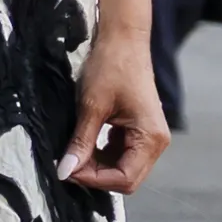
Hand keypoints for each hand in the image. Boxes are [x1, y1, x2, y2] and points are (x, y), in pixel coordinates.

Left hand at [60, 34, 169, 193]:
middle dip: (95, 175)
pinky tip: (83, 145)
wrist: (122, 41)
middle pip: (126, 178)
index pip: (125, 178)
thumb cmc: (111, 68)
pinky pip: (120, 154)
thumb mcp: (91, 107)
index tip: (67, 170)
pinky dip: (100, 155)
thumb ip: (81, 142)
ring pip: (122, 168)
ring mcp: (148, 137)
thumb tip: (66, 171)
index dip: (95, 179)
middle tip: (66, 164)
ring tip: (72, 153)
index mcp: (151, 138)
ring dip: (96, 166)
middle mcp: (155, 142)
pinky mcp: (137, 130)